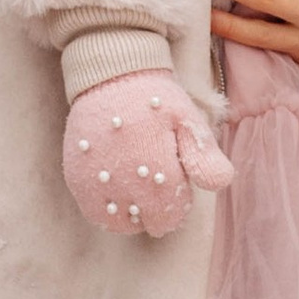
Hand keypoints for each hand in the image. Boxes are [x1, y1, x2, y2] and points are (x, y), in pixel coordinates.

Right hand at [62, 73, 233, 236]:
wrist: (111, 76)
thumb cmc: (155, 99)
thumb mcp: (188, 120)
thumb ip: (204, 155)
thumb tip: (221, 183)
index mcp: (159, 167)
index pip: (171, 214)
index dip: (177, 210)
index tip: (177, 195)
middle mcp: (127, 179)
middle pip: (148, 221)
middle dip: (158, 215)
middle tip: (159, 197)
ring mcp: (99, 180)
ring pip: (120, 222)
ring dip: (133, 217)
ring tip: (139, 201)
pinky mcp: (77, 177)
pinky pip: (94, 213)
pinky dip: (107, 214)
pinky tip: (117, 200)